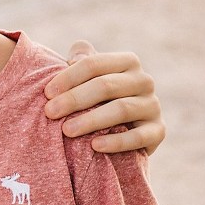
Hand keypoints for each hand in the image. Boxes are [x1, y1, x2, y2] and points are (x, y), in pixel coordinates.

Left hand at [43, 40, 164, 154]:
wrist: (124, 130)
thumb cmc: (97, 99)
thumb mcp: (89, 77)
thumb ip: (81, 59)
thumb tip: (75, 57)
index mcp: (127, 62)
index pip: (94, 64)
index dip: (68, 77)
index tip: (47, 93)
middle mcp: (144, 80)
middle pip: (106, 85)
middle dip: (74, 99)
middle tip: (50, 112)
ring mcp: (153, 105)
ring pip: (122, 109)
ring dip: (91, 120)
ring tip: (67, 130)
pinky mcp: (158, 131)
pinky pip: (139, 137)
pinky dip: (117, 142)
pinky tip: (95, 146)